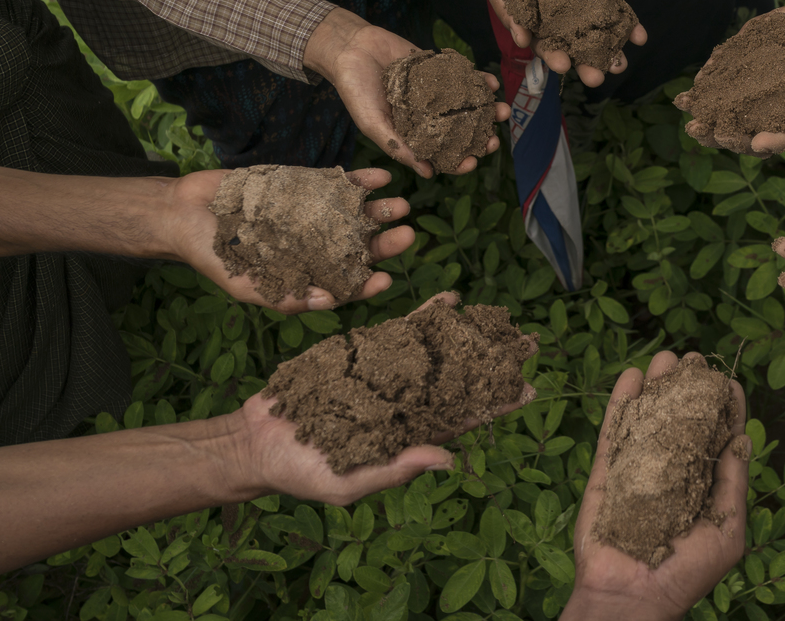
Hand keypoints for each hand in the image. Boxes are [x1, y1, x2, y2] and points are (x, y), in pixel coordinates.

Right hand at [160, 167, 414, 311]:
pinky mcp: (303, 185)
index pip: (344, 282)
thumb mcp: (246, 286)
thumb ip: (287, 295)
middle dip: (384, 242)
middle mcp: (315, 245)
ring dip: (380, 210)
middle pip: (359, 246)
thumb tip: (329, 300)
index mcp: (304, 273)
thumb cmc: (213, 256)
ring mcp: (312, 214)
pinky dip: (360, 180)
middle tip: (407, 235)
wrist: (186, 211)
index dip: (365, 283)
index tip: (384, 280)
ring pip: (355, 214)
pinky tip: (380, 177)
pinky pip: (338, 184)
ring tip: (402, 205)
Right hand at [231, 293, 539, 504]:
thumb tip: (448, 458)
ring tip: (499, 314)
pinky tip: (449, 300)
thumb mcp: (348, 483)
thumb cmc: (301, 474)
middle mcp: (403, 405)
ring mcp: (385, 377)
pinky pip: (399, 333)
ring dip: (466, 334)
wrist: (254, 442)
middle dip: (490, 363)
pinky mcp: (361, 354)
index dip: (493, 405)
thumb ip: (396, 469)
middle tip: (529, 343)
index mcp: (406, 437)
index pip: (461, 419)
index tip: (527, 389)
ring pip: (434, 352)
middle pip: (457, 380)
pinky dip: (424, 317)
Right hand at [305, 9, 510, 176]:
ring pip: (467, 105)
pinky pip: (464, 77)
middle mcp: (428, 116)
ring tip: (503, 110)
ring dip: (486, 109)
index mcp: (413, 134)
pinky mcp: (440, 70)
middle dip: (479, 137)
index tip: (472, 163)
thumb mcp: (373, 124)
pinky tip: (491, 83)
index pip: (440, 154)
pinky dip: (478, 80)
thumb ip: (398, 147)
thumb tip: (428, 173)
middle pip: (460, 131)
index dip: (457, 161)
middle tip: (493, 140)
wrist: (352, 48)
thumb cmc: (355, 90)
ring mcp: (436, 92)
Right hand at [486, 0, 647, 86]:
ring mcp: (587, 10)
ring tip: (620, 64)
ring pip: (602, 36)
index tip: (562, 65)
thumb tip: (521, 40)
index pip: (549, 49)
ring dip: (613, 52)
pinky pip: (619, 12)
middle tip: (596, 78)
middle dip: (589, 66)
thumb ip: (510, 12)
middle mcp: (566, 26)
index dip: (555, 58)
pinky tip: (640, 37)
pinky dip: (630, 25)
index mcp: (541, 29)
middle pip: (579, 51)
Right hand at [562, 351, 748, 620]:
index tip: (728, 382)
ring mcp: (637, 470)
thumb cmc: (687, 572)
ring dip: (657, 385)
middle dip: (688, 387)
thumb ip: (732, 482)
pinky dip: (621, 402)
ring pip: (647, 417)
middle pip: (680, 419)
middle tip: (693, 361)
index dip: (723, 408)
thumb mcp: (726, 528)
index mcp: (702, 485)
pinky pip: (614, 431)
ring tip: (666, 358)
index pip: (715, 437)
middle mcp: (670, 471)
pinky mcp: (606, 474)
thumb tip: (742, 435)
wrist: (632, 597)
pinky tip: (631, 375)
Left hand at [678, 0, 784, 154]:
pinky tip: (704, 74)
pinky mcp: (756, 43)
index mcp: (780, 115)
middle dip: (709, 123)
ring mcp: (758, 69)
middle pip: (730, 115)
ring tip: (685, 102)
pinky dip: (717, 66)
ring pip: (725, 87)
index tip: (717, 139)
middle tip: (693, 127)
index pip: (748, 135)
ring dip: (705, 96)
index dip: (729, 140)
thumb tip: (757, 147)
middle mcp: (764, 95)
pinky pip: (732, 56)